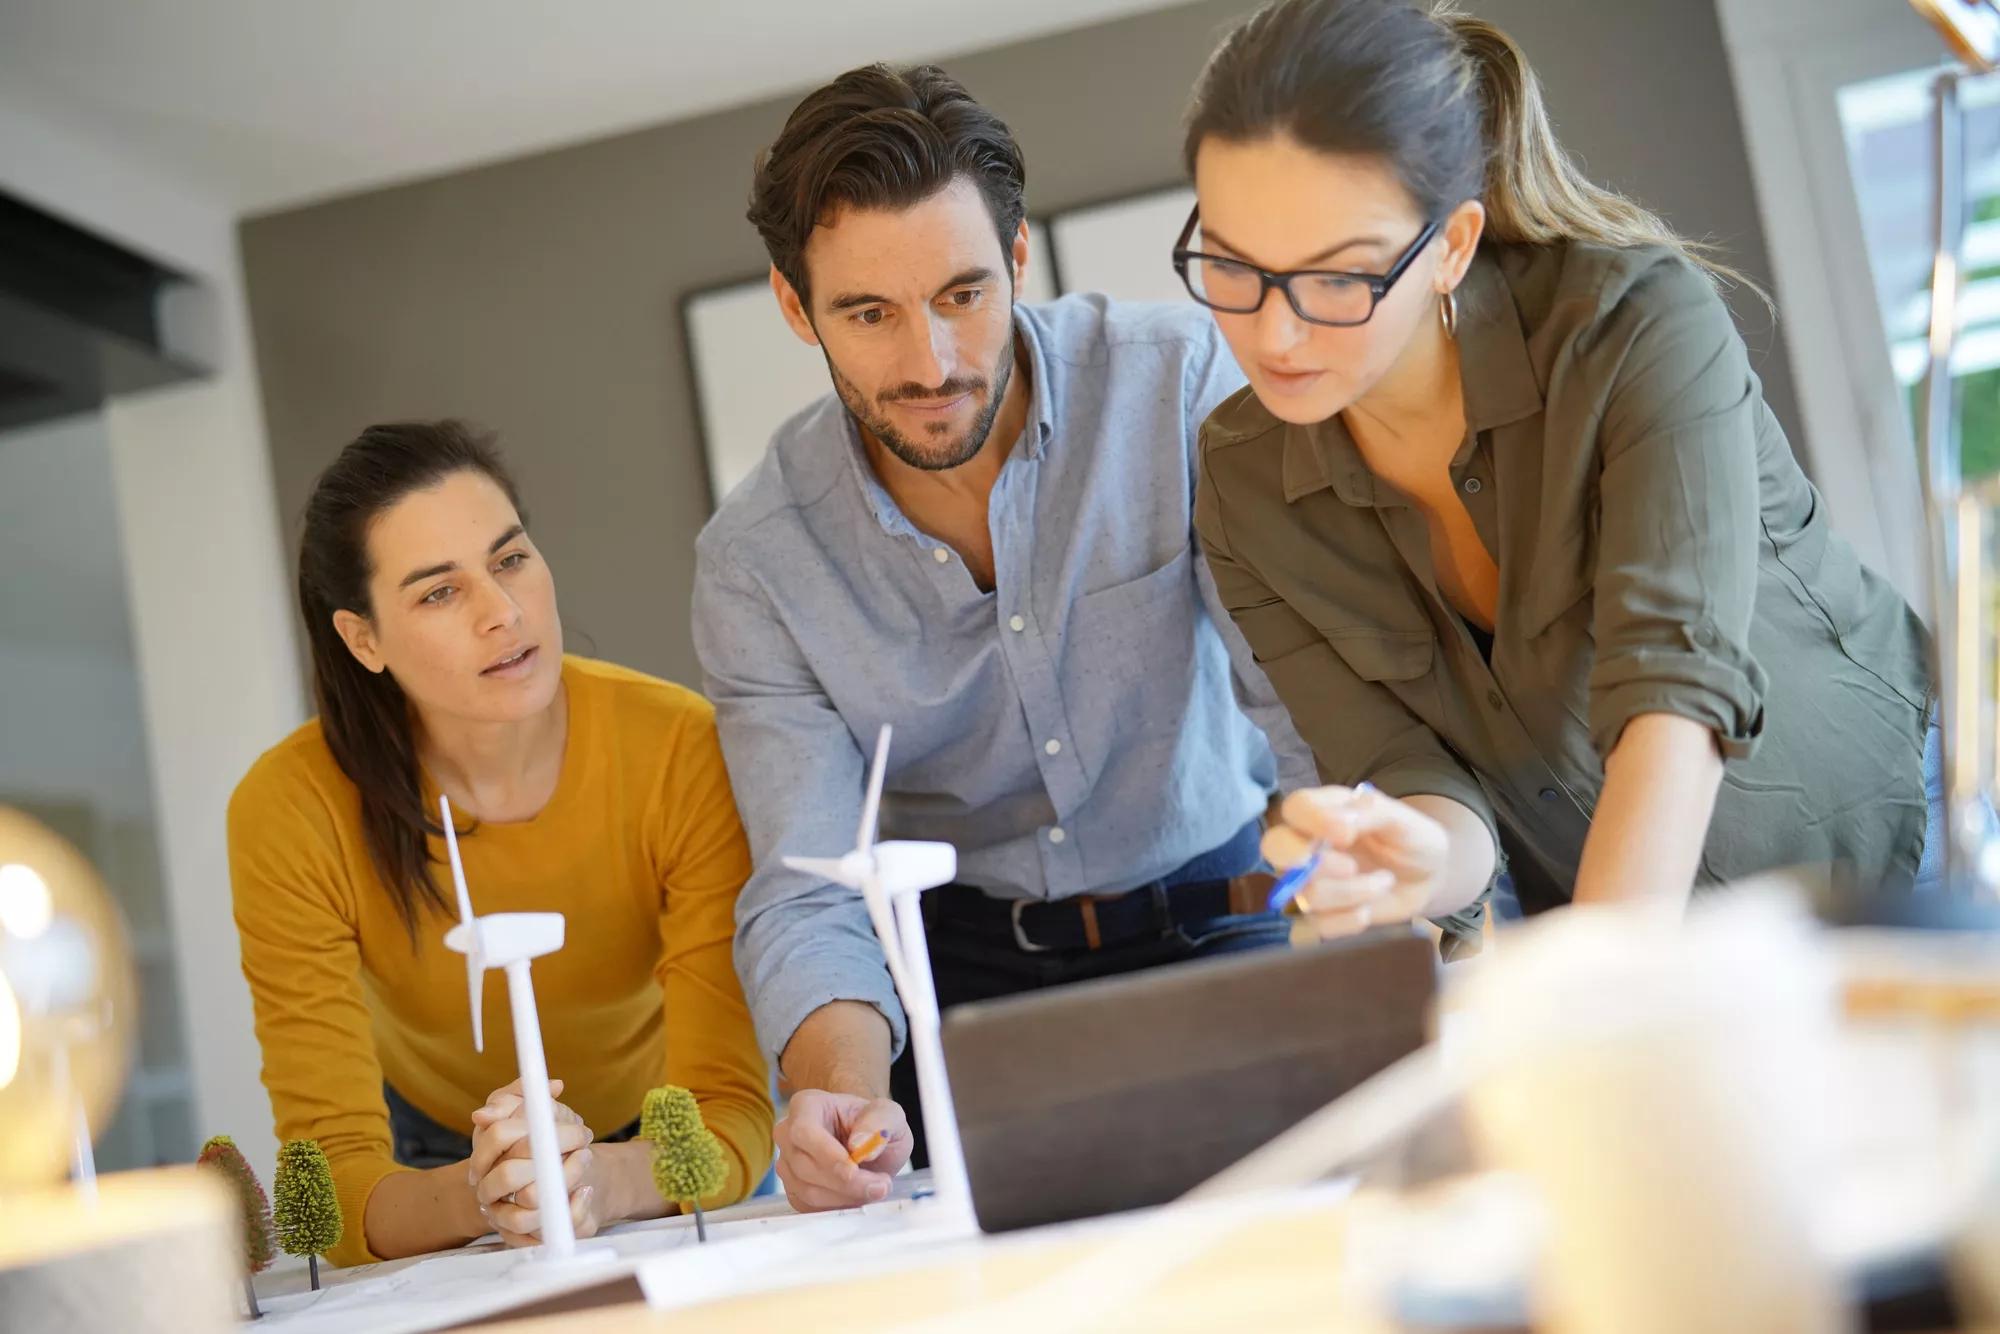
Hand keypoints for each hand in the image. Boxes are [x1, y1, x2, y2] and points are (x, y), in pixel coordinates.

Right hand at [466, 1078, 595, 1245]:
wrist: (549, 1184)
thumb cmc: (537, 1144)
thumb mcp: (530, 1112)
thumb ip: (528, 1094)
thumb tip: (552, 1087)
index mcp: (484, 1154)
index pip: (496, 1135)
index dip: (531, 1125)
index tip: (562, 1118)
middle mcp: (488, 1187)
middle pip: (509, 1174)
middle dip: (550, 1153)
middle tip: (581, 1140)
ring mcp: (504, 1215)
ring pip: (529, 1203)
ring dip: (565, 1178)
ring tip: (584, 1159)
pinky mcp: (526, 1238)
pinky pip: (547, 1231)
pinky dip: (571, 1208)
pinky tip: (584, 1191)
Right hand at [773, 1088, 910, 1211]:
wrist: (868, 1144)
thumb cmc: (874, 1124)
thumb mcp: (889, 1114)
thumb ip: (879, 1122)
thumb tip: (859, 1145)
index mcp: (806, 1105)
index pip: (805, 1131)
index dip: (827, 1154)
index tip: (853, 1170)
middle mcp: (788, 1134)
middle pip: (805, 1166)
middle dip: (845, 1183)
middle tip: (881, 1185)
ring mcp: (787, 1164)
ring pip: (808, 1191)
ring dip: (846, 1197)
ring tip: (876, 1188)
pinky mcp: (794, 1190)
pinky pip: (810, 1207)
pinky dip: (838, 1207)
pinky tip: (859, 1196)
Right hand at [1263, 786, 1447, 940]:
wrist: (1429, 877)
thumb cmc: (1412, 839)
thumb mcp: (1402, 818)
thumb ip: (1371, 812)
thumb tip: (1341, 825)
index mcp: (1323, 810)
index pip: (1295, 808)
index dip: (1312, 821)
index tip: (1347, 834)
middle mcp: (1307, 843)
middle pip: (1273, 847)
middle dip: (1308, 862)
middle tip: (1350, 867)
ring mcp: (1309, 881)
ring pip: (1305, 892)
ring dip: (1353, 892)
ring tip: (1384, 882)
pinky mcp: (1320, 914)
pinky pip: (1319, 924)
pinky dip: (1350, 919)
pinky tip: (1370, 908)